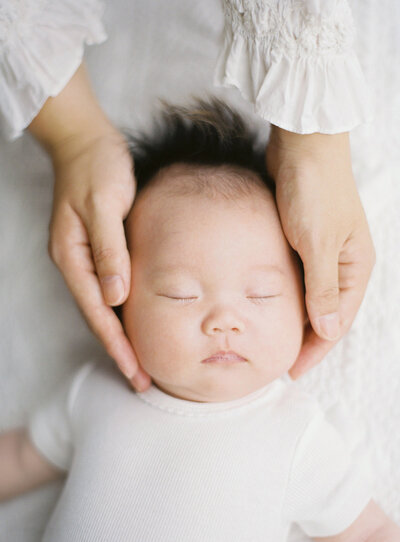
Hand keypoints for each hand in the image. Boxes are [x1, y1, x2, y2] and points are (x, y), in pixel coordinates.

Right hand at [49, 130, 150, 390]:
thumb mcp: (103, 205)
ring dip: (123, 334)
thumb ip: (110, 250)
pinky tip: (139, 321)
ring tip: (143, 361)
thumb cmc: (97, 168)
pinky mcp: (99, 248)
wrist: (86, 142)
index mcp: (73, 256)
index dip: (116, 344)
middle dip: (120, 349)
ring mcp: (85, 257)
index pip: (97, 311)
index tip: (135, 370)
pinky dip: (125, 310)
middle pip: (99, 316)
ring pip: (105, 306)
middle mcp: (76, 262)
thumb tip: (116, 297)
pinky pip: (111, 287)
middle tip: (142, 380)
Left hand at [266, 126, 374, 377]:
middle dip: (305, 339)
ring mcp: (323, 251)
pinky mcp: (304, 239)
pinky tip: (266, 306)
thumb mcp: (318, 242)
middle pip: (324, 313)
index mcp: (355, 268)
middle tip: (278, 361)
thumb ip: (321, 287)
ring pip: (310, 296)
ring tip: (271, 340)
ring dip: (294, 318)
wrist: (303, 144)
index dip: (315, 348)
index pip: (336, 321)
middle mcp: (343, 263)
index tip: (291, 369)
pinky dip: (285, 295)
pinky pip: (297, 277)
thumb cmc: (314, 190)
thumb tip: (327, 330)